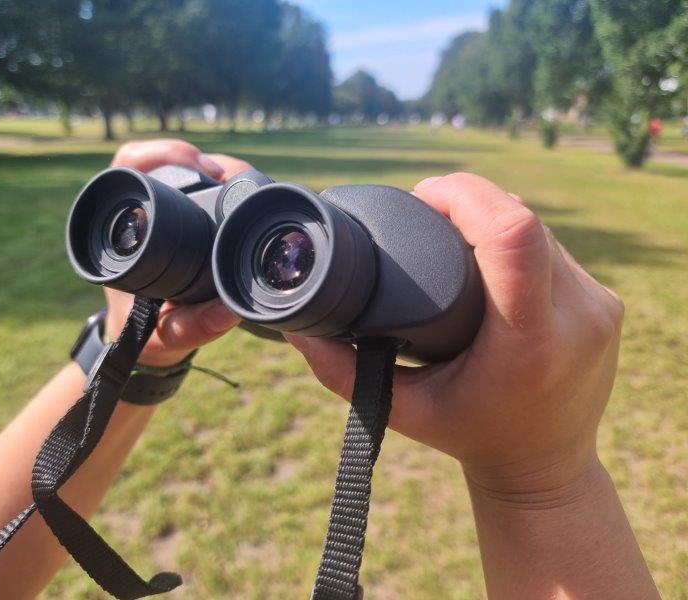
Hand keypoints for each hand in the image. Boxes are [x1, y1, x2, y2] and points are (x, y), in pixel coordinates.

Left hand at [104, 139, 252, 365]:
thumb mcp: (171, 334)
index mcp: (123, 228)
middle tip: (229, 174)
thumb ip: (196, 325)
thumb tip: (231, 309)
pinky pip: (193, 185)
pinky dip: (214, 180)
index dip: (165, 153)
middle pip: (163, 159)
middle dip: (200, 159)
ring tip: (236, 178)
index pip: (131, 164)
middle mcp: (137, 213)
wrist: (146, 343)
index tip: (204, 169)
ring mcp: (157, 214)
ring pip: (181, 168)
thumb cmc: (150, 333)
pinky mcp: (177, 220)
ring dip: (210, 167)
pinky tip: (232, 186)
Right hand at [285, 172, 624, 498]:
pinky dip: (516, 238)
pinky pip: (554, 245)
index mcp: (529, 344)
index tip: (423, 198)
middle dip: (469, 201)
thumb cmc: (472, 436)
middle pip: (523, 218)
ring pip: (541, 226)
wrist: (546, 467)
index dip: (465, 197)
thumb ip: (343, 372)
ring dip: (494, 217)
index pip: (513, 234)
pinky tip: (488, 255)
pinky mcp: (605, 300)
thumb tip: (295, 329)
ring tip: (451, 234)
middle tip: (425, 213)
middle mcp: (577, 317)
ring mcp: (599, 305)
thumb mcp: (402, 410)